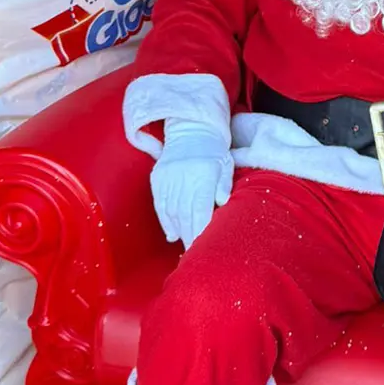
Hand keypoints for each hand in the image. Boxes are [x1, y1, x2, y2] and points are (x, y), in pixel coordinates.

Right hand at [150, 120, 233, 246]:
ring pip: (171, 212)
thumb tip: (222, 203)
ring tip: (186, 247)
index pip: (201, 209)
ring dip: (179, 231)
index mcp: (204, 174)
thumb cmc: (214, 151)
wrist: (191, 130)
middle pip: (185, 214)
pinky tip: (173, 234)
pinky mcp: (157, 178)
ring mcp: (168, 177)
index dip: (201, 231)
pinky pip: (160, 205)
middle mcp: (183, 177)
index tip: (204, 247)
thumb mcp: (226, 165)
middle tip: (195, 254)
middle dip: (190, 237)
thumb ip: (224, 185)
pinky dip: (165, 221)